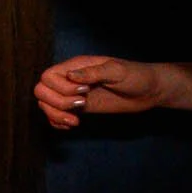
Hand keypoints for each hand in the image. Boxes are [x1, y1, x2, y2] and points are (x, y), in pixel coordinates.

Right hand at [33, 56, 166, 128]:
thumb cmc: (136, 76)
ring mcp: (72, 95)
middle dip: (56, 102)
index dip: (60, 88)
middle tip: (81, 106)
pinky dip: (57, 122)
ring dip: (55, 115)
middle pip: (41, 91)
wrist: (150, 91)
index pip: (48, 76)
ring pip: (45, 104)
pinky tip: (72, 125)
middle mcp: (70, 80)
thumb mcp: (117, 71)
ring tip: (75, 121)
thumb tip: (70, 75)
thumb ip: (93, 72)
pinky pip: (55, 115)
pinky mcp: (79, 109)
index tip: (84, 92)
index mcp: (76, 67)